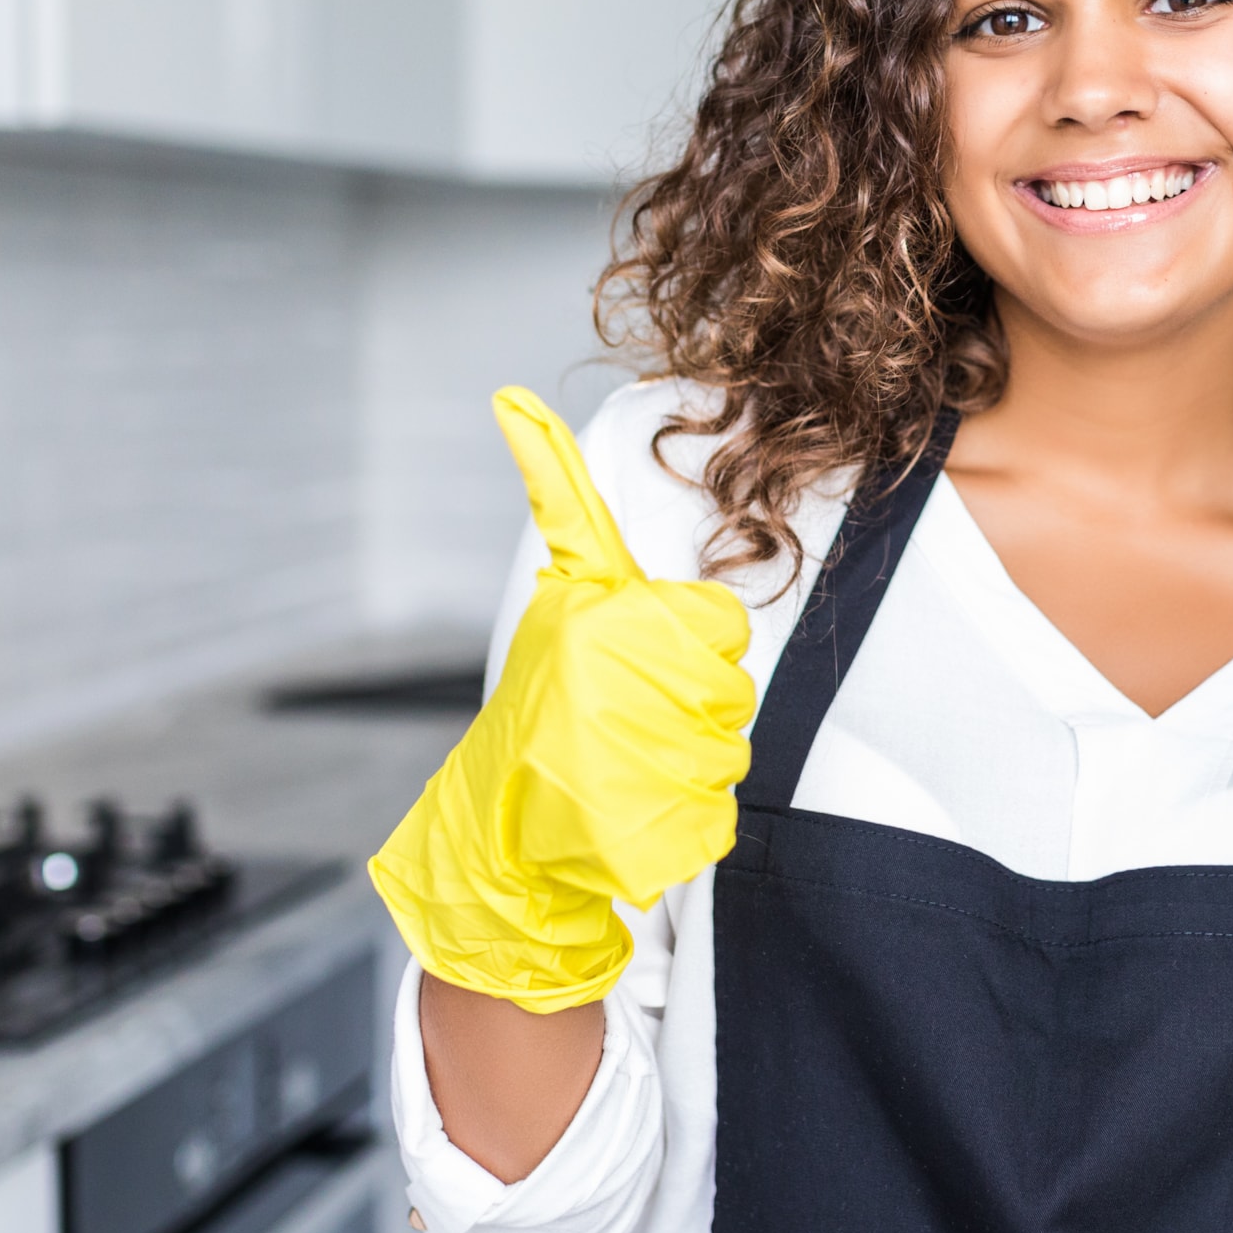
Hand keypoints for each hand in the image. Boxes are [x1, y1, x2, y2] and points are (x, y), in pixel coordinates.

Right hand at [369, 389, 755, 1009]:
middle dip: (693, 706)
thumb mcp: (558, 587)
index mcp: (604, 620)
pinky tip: (633, 815)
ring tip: (627, 768)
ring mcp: (647, 762)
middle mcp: (627, 684)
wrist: (499, 834)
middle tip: (632, 721)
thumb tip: (514, 398)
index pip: (716, 622)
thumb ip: (558, 496)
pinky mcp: (664, 832)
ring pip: (730, 752)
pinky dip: (686, 821)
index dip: (690, 643)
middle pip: (733, 688)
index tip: (633, 663)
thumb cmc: (541, 700)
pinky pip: (719, 814)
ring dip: (690, 764)